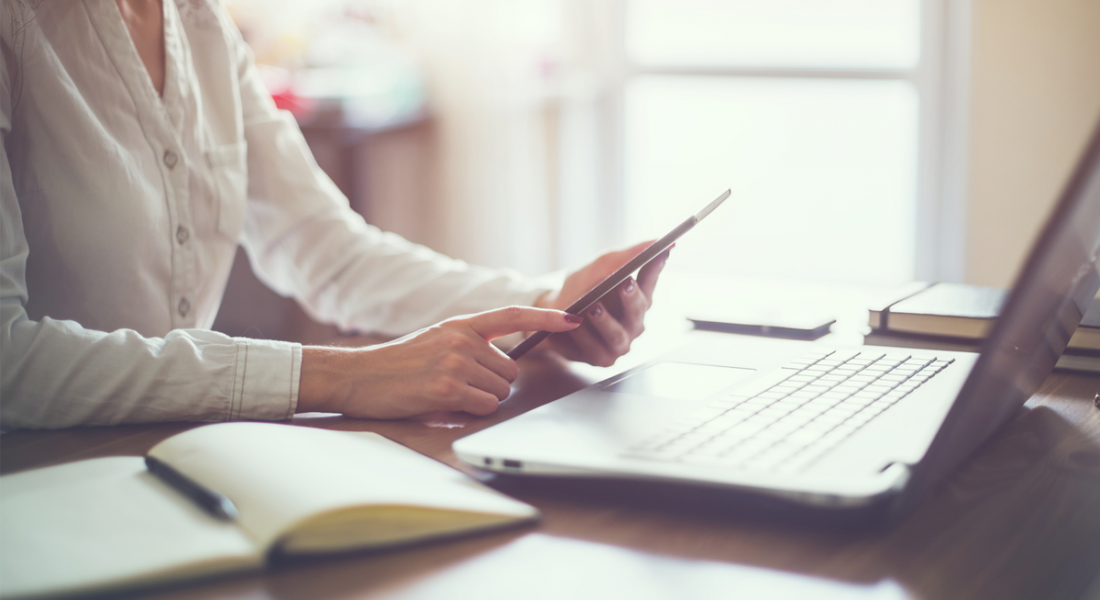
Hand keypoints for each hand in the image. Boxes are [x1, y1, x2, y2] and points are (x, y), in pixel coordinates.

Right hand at [297, 307, 582, 417]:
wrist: (357, 376)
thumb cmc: (398, 365)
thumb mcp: (437, 341)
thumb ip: (471, 345)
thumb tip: (506, 367)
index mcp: (462, 324)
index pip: (514, 315)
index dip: (546, 317)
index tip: (574, 318)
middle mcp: (462, 339)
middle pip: (511, 371)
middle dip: (494, 385)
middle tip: (460, 386)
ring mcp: (456, 362)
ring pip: (500, 391)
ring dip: (481, 400)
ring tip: (448, 394)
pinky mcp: (447, 388)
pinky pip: (484, 406)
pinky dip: (470, 412)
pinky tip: (444, 404)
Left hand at [535, 241, 670, 366]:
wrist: (550, 314)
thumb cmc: (579, 289)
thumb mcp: (597, 267)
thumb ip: (623, 256)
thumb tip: (653, 241)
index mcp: (636, 299)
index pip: (650, 281)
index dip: (656, 268)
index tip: (660, 254)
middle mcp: (633, 323)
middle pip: (638, 311)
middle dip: (631, 298)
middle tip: (624, 283)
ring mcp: (619, 343)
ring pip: (617, 335)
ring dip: (605, 320)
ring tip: (593, 307)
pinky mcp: (601, 358)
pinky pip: (594, 348)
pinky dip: (584, 336)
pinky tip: (575, 323)